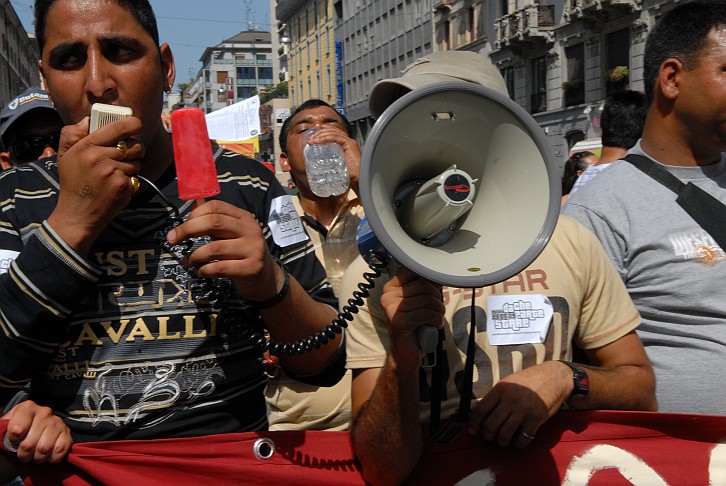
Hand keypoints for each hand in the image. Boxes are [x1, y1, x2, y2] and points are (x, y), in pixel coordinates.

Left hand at [2, 400, 71, 463]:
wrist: (33, 434)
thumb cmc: (17, 432)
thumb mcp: (5, 427)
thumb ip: (1, 428)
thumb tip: (0, 431)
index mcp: (27, 408)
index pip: (16, 430)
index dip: (12, 441)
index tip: (13, 442)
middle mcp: (45, 412)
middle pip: (29, 443)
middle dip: (24, 454)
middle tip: (23, 454)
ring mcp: (58, 422)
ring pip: (44, 449)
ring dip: (37, 458)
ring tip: (35, 455)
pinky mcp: (68, 433)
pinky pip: (59, 450)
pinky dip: (51, 458)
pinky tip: (48, 455)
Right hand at [47, 116, 143, 254]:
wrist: (77, 214)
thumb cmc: (73, 183)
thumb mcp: (65, 156)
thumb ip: (72, 134)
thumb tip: (88, 119)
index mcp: (87, 146)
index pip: (117, 127)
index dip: (133, 123)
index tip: (137, 125)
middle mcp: (100, 157)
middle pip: (133, 145)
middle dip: (135, 149)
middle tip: (127, 155)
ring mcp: (113, 172)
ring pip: (137, 162)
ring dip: (131, 167)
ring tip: (114, 175)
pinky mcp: (123, 186)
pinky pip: (136, 177)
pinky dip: (129, 181)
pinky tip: (115, 186)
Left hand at [165, 199, 279, 300]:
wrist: (265, 277)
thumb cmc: (243, 252)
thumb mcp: (232, 232)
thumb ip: (214, 219)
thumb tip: (194, 202)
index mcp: (244, 217)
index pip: (216, 207)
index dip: (195, 214)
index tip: (182, 225)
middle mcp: (250, 230)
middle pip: (214, 222)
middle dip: (188, 230)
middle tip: (173, 239)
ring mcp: (253, 249)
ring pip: (214, 249)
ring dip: (194, 256)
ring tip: (189, 262)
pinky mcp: (251, 268)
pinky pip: (220, 268)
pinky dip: (204, 270)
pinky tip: (201, 271)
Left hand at [307, 126, 360, 192]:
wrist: (358, 180)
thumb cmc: (349, 177)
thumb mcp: (336, 168)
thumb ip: (329, 164)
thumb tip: (317, 167)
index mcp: (345, 146)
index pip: (333, 134)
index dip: (323, 133)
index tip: (313, 137)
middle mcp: (348, 142)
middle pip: (332, 131)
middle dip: (319, 133)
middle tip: (311, 140)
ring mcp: (349, 142)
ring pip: (333, 132)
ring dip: (320, 135)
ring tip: (312, 141)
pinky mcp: (350, 144)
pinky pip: (335, 137)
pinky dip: (325, 138)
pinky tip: (318, 141)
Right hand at [380, 267, 444, 363]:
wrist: (404, 352)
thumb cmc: (414, 325)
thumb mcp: (418, 303)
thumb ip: (423, 287)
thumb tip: (439, 274)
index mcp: (390, 287)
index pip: (413, 271)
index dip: (429, 278)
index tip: (436, 289)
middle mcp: (388, 295)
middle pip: (423, 285)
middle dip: (437, 297)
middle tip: (438, 309)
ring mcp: (391, 308)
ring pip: (427, 300)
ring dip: (438, 310)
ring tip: (437, 318)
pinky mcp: (398, 321)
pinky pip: (426, 314)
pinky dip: (436, 320)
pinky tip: (436, 325)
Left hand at [467, 361, 568, 447]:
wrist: (554, 377)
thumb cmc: (529, 380)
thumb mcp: (509, 382)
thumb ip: (496, 396)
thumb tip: (481, 413)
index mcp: (500, 389)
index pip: (481, 410)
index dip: (474, 423)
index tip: (472, 431)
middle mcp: (510, 400)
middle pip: (490, 425)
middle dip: (487, 435)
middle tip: (490, 437)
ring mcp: (523, 410)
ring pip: (504, 434)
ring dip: (501, 441)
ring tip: (503, 440)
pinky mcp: (536, 419)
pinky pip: (522, 438)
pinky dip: (518, 443)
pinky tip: (517, 440)